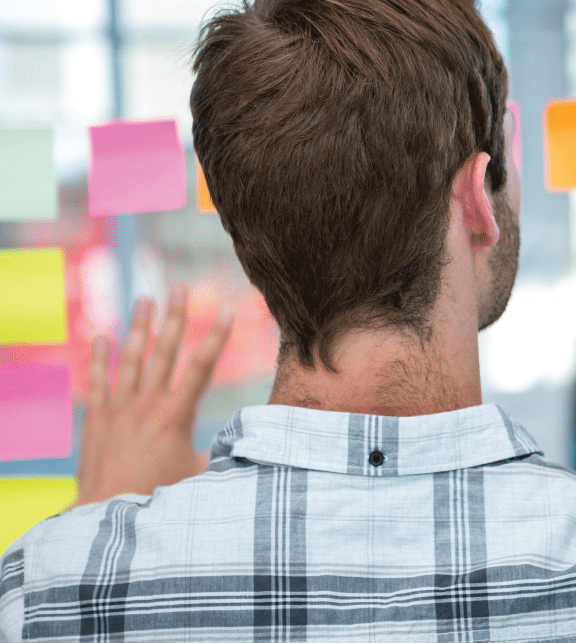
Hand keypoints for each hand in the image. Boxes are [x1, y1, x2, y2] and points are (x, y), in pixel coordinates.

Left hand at [69, 284, 235, 508]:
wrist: (110, 512)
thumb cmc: (161, 497)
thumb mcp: (200, 473)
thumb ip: (222, 451)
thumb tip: (253, 438)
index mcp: (177, 414)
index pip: (202, 366)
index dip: (217, 336)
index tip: (227, 310)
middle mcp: (147, 404)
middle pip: (165, 351)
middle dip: (175, 317)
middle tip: (180, 288)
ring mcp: (119, 408)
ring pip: (131, 359)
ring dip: (139, 327)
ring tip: (146, 299)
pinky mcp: (97, 419)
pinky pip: (97, 381)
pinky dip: (98, 358)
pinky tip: (101, 336)